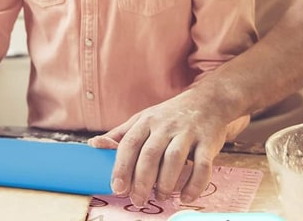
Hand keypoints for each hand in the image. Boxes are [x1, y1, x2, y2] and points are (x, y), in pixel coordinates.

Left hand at [88, 88, 245, 206]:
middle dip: (142, 181)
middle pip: (150, 154)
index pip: (130, 144)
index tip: (117, 188)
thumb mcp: (143, 119)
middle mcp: (165, 126)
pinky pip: (202, 166)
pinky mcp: (208, 142)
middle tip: (137, 200)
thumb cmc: (169, 115)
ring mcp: (187, 133)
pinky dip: (194, 185)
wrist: (207, 101)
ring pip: (174, 160)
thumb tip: (94, 144)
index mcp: (146, 121)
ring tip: (161, 196)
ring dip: (166, 183)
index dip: (122, 167)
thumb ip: (121, 134)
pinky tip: (186, 197)